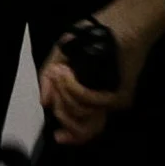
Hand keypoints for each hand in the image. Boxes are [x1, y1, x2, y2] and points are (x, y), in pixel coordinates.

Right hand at [42, 0, 164, 144]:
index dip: (70, 135)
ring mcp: (110, 101)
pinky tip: (67, 72)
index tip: (58, 137)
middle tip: (56, 78)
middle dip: (59, 103)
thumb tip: (44, 103)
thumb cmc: (88, 39)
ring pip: (80, 113)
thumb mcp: (60, 57)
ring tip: (62, 70)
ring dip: (65, 91)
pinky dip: (75, 88)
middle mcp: (102, 103)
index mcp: (89, 99)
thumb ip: (47, 79)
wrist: (116, 28)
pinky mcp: (120, 97)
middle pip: (76, 123)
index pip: (82, 127)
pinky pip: (91, 102)